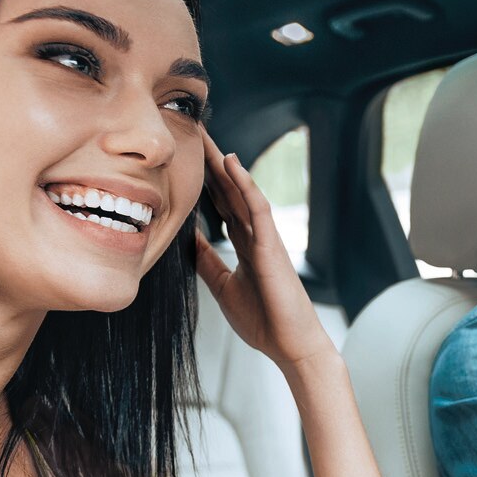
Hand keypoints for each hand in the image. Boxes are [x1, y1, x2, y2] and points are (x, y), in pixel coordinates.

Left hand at [193, 131, 336, 374]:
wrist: (290, 345)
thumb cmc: (263, 321)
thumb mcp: (223, 287)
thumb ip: (207, 262)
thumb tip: (186, 240)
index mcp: (245, 244)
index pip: (221, 204)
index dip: (205, 180)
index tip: (186, 156)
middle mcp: (255, 234)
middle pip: (230, 189)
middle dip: (211, 161)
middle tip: (192, 130)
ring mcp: (265, 237)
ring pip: (242, 190)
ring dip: (224, 162)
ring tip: (206, 135)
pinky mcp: (273, 244)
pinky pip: (258, 207)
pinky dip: (246, 183)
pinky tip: (232, 162)